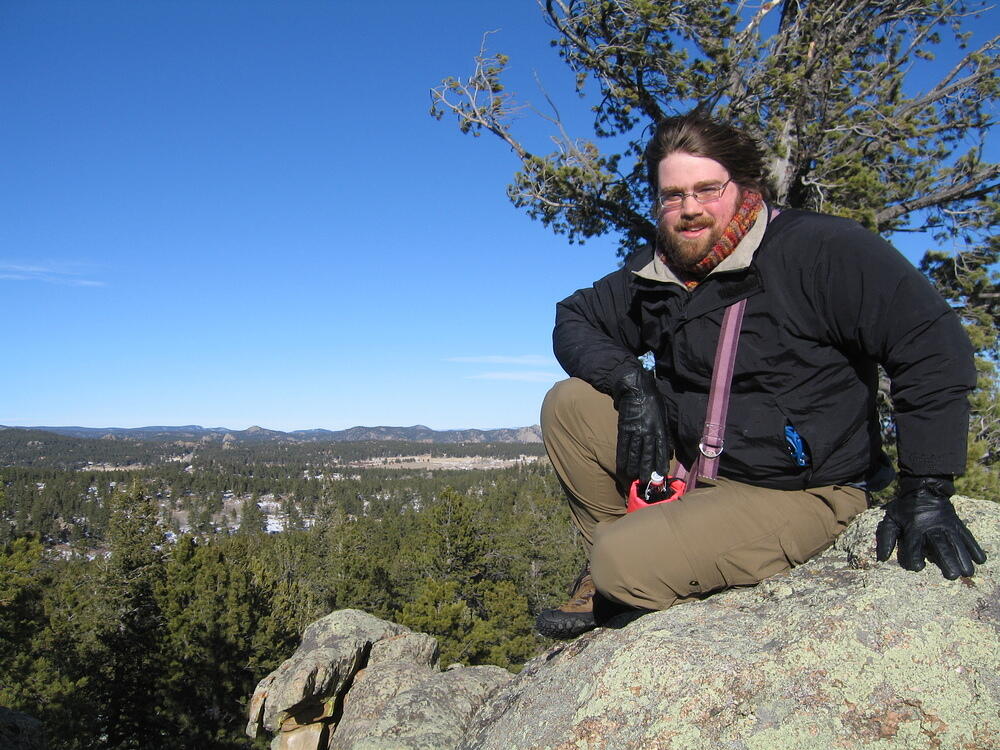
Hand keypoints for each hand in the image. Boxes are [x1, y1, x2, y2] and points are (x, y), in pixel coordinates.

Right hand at [612, 369, 669, 485]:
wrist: (636, 388)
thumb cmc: (653, 401)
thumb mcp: (664, 416)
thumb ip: (666, 434)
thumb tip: (669, 451)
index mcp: (659, 428)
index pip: (661, 450)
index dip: (660, 463)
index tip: (660, 475)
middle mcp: (648, 431)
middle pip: (647, 454)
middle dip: (646, 469)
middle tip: (645, 482)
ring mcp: (635, 430)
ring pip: (634, 453)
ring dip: (633, 467)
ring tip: (632, 479)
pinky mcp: (624, 428)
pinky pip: (622, 446)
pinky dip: (622, 458)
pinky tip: (621, 467)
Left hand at [876, 476, 986, 578]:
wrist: (924, 488)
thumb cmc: (905, 508)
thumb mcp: (891, 519)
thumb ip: (886, 537)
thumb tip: (882, 558)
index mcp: (913, 527)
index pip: (914, 546)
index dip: (914, 557)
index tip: (917, 567)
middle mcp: (932, 527)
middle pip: (940, 545)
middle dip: (947, 560)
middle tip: (953, 575)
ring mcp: (946, 525)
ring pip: (956, 542)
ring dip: (963, 557)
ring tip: (968, 573)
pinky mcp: (957, 523)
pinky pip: (967, 536)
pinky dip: (974, 547)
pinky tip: (980, 560)